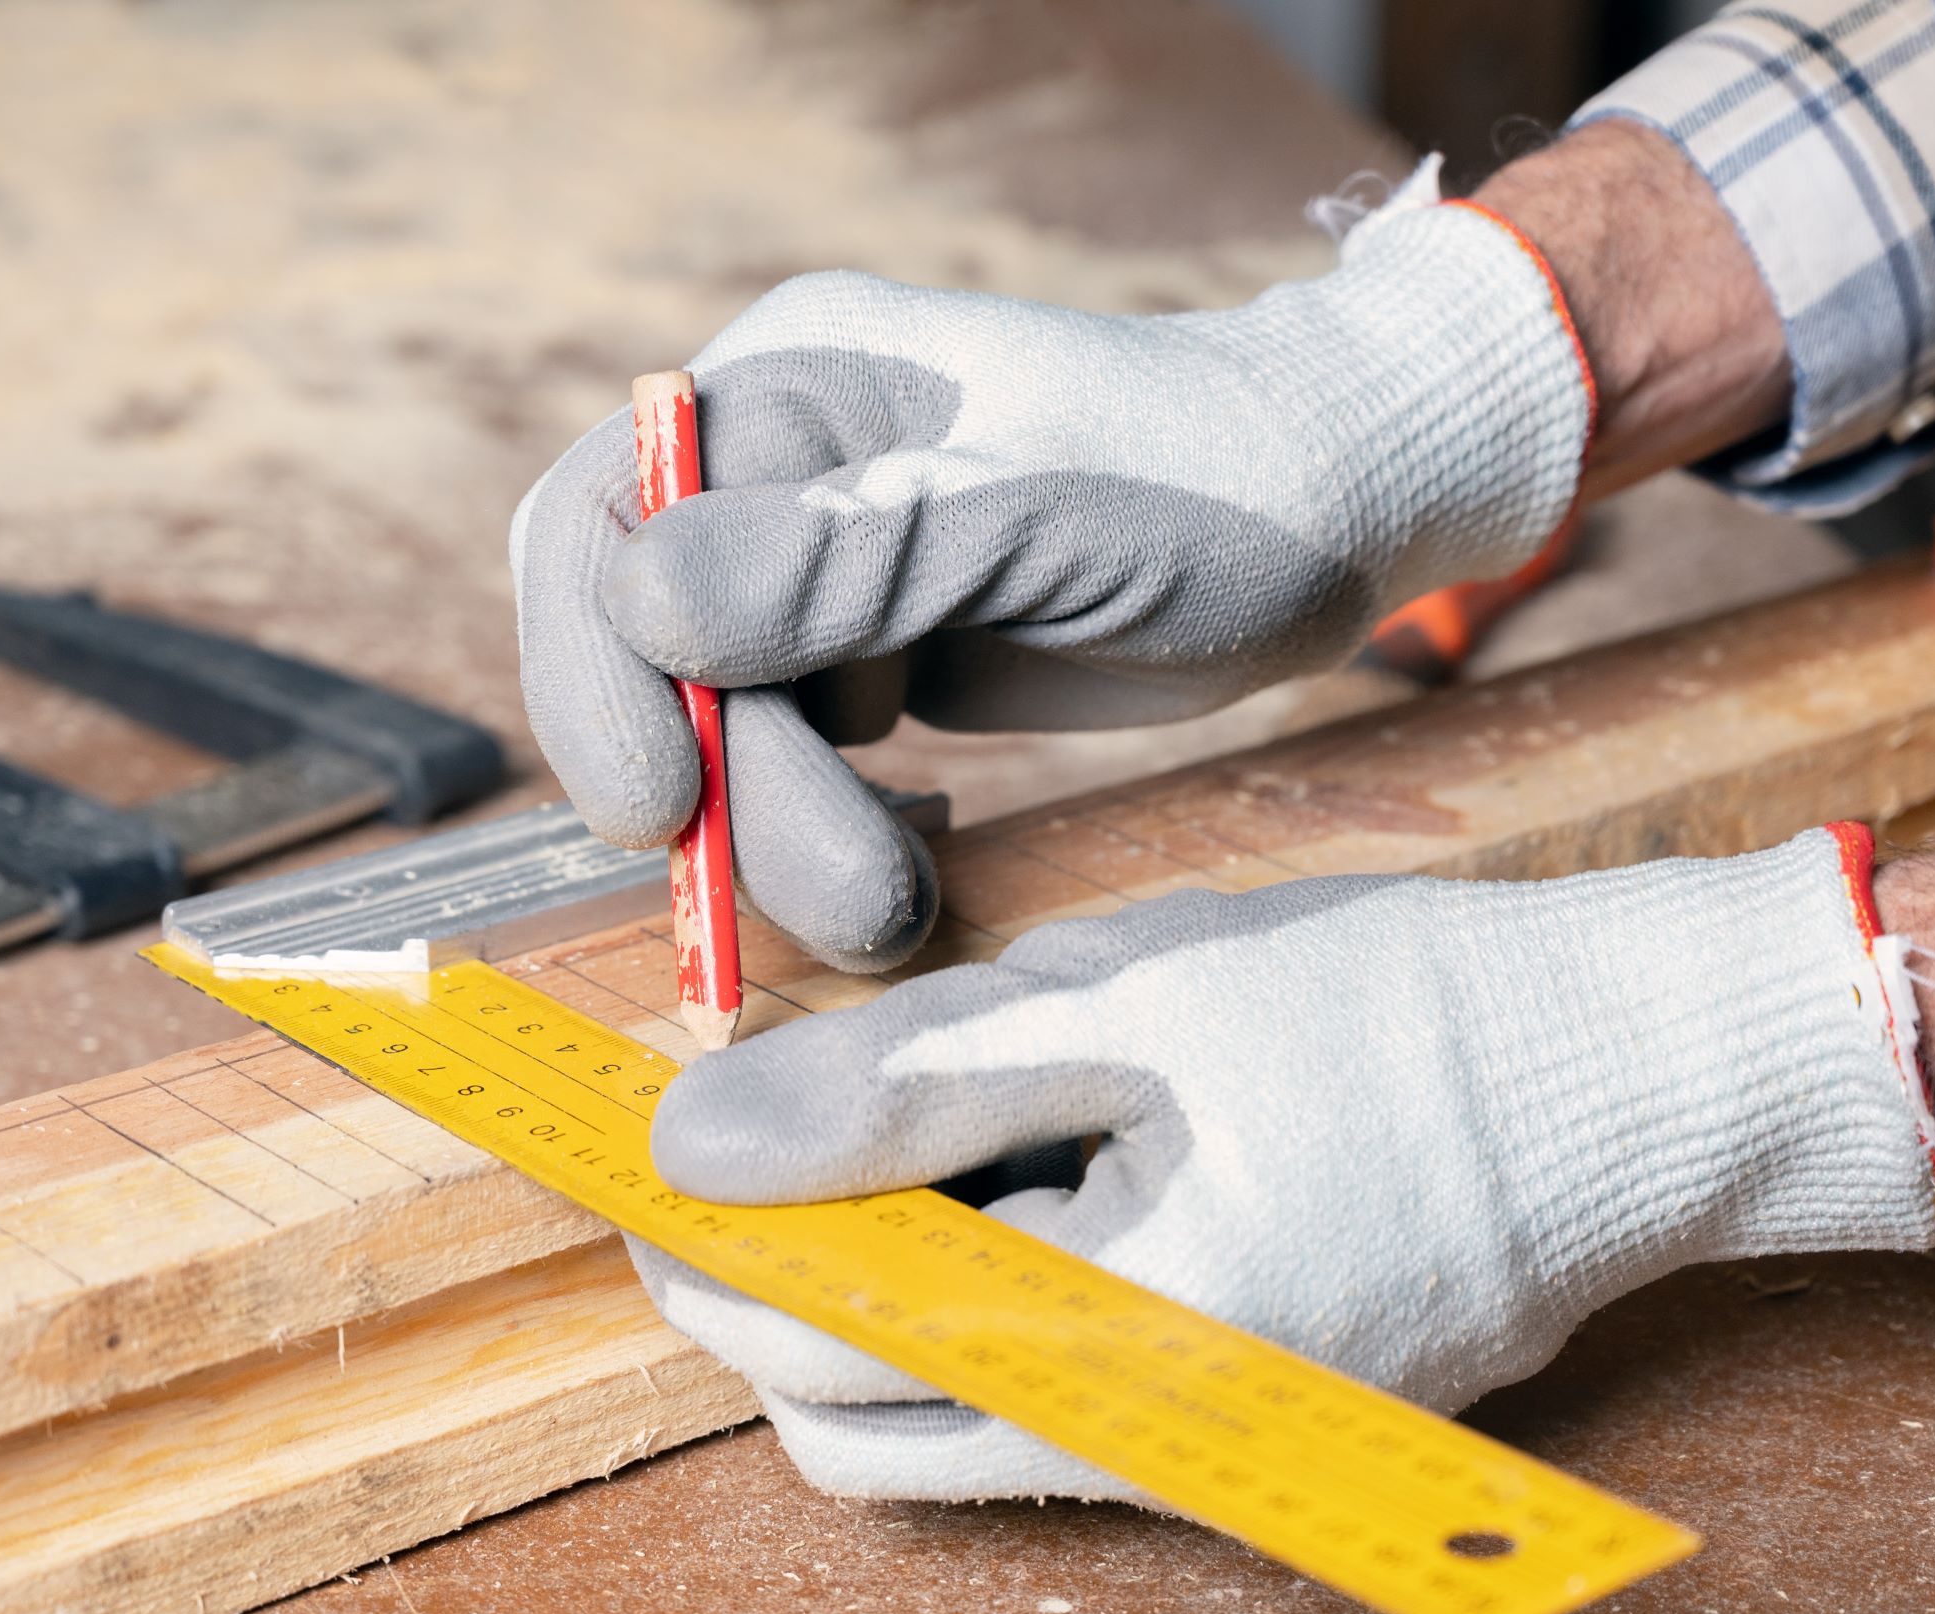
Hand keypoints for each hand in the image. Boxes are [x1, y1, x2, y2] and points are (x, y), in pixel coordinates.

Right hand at [510, 166, 1592, 972]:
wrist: (1339, 511)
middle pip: (649, 649)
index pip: (602, 522)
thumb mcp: (1039, 512)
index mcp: (793, 386)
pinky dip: (831, 822)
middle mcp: (781, 472)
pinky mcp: (877, 652)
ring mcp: (823, 571)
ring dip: (785, 834)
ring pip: (722, 726)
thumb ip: (847, 556)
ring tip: (894, 906)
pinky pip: (796, 759)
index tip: (660, 805)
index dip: (595, 672)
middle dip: (729, 793)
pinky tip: (914, 852)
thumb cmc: (1215, 479)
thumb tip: (640, 601)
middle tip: (845, 902)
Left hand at [631, 827, 1934, 1501]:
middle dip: (771, 1290)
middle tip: (750, 1131)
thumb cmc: (1412, 1016)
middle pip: (867, 1422)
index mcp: (1116, 1358)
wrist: (1648, 1071)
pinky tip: (1009, 1153)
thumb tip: (694, 1145)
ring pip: (958, 1410)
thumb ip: (900, 1086)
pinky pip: (1061, 1386)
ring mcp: (1212, 1450)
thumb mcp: (1131, 1007)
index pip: (817, 1358)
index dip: (701, 1249)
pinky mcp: (1252, 1415)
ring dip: (879, 1286)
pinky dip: (991, 1285)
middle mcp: (1155, 1453)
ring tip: (889, 1118)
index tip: (642, 1142)